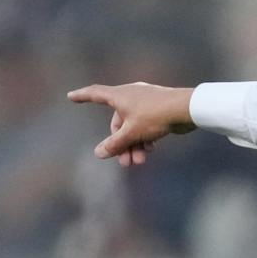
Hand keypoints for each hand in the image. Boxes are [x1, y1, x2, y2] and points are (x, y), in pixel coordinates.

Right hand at [66, 82, 197, 166]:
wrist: (186, 109)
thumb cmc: (155, 116)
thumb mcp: (132, 133)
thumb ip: (115, 144)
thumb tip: (99, 153)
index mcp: (119, 95)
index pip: (94, 94)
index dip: (82, 96)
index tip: (70, 96)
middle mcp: (130, 95)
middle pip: (117, 122)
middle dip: (120, 144)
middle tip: (125, 163)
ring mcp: (145, 102)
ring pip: (132, 126)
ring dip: (133, 145)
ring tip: (139, 161)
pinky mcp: (158, 109)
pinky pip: (145, 125)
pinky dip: (144, 138)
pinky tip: (150, 150)